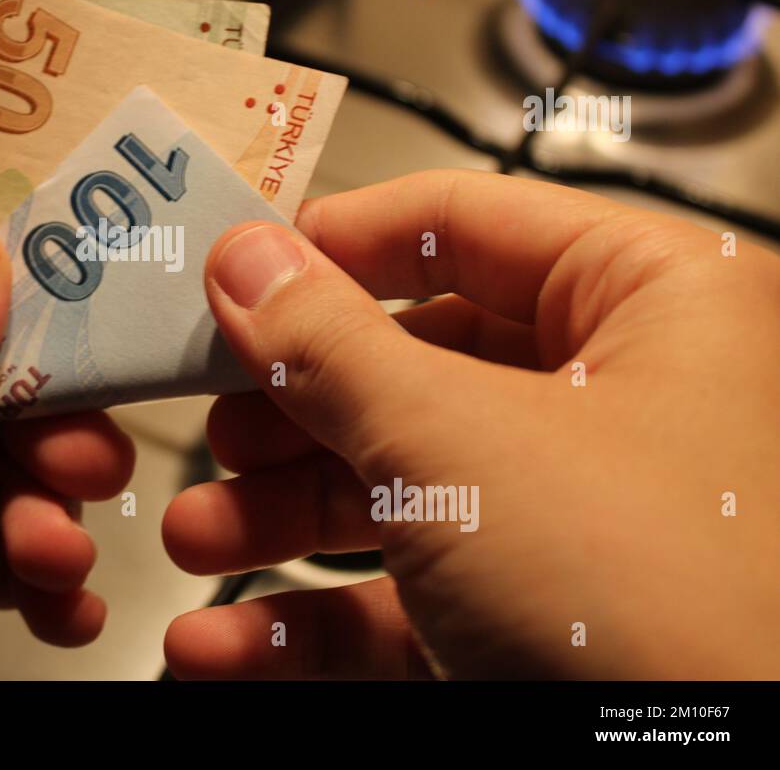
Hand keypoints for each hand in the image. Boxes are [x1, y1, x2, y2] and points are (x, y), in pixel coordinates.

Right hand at [162, 170, 779, 678]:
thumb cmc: (669, 610)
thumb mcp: (460, 444)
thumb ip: (332, 344)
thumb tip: (248, 261)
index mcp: (655, 306)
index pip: (465, 225)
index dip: (336, 244)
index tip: (235, 270)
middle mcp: (628, 406)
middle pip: (413, 368)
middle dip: (290, 412)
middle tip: (217, 422)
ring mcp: (583, 523)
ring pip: (400, 490)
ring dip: (279, 521)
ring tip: (200, 537)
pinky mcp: (543, 627)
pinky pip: (410, 598)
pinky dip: (313, 618)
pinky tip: (228, 643)